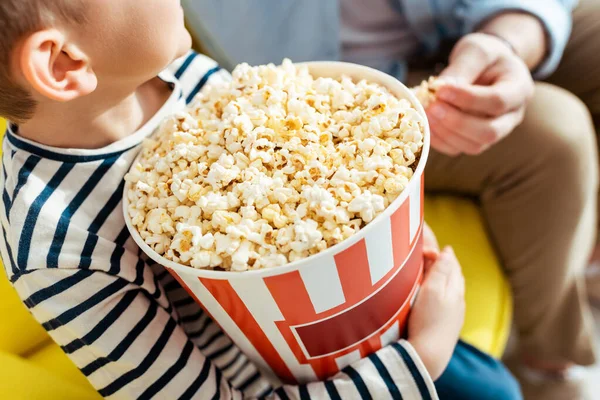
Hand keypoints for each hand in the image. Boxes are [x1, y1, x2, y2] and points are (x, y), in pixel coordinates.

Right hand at [408, 244, 464, 379]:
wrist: (429, 356)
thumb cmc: (428, 320)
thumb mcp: (432, 290)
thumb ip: (440, 270)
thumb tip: (448, 252)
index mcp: (455, 289)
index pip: (451, 264)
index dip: (442, 253)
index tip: (430, 245)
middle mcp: (458, 301)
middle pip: (454, 276)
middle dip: (446, 263)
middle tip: (435, 253)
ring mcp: (454, 315)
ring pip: (452, 290)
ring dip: (445, 278)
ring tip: (436, 271)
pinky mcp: (447, 327)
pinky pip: (448, 302)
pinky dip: (443, 292)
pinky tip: (437, 297)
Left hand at [427, 33, 533, 155]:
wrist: (488, 66)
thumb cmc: (485, 56)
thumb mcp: (477, 51)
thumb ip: (462, 68)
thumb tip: (439, 89)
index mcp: (519, 89)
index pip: (498, 101)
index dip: (468, 99)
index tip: (441, 90)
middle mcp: (512, 116)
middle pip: (489, 132)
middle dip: (457, 122)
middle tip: (432, 107)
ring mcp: (495, 132)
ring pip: (473, 146)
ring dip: (445, 132)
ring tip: (426, 112)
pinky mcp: (474, 140)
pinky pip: (457, 149)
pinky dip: (439, 140)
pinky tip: (426, 123)